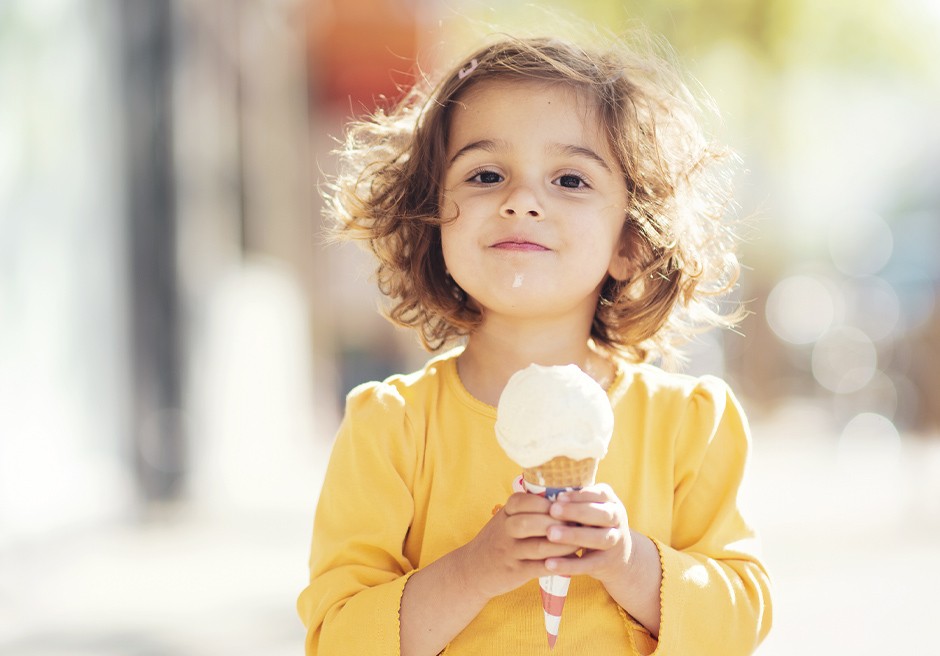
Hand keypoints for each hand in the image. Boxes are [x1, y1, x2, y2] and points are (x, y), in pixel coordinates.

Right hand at [456, 492, 579, 600]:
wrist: (473, 570)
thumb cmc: (499, 539)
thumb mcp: (506, 518)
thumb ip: (528, 508)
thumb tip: (566, 497)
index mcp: (505, 512)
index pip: (525, 501)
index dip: (548, 503)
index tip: (568, 505)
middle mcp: (504, 530)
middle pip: (531, 522)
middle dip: (557, 523)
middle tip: (579, 524)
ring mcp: (509, 552)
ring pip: (539, 546)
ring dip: (563, 545)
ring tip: (580, 543)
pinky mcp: (515, 572)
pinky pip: (539, 568)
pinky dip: (558, 564)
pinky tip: (572, 562)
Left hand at [541, 484, 634, 586]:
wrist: (619, 557)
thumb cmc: (594, 525)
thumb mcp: (590, 509)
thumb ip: (574, 502)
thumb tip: (542, 492)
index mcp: (611, 502)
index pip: (600, 494)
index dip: (580, 496)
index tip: (558, 497)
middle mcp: (617, 520)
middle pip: (602, 514)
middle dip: (577, 512)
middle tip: (553, 510)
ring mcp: (615, 542)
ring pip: (599, 538)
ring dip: (574, 535)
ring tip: (551, 534)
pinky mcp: (607, 564)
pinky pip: (588, 565)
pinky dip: (569, 565)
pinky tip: (550, 563)